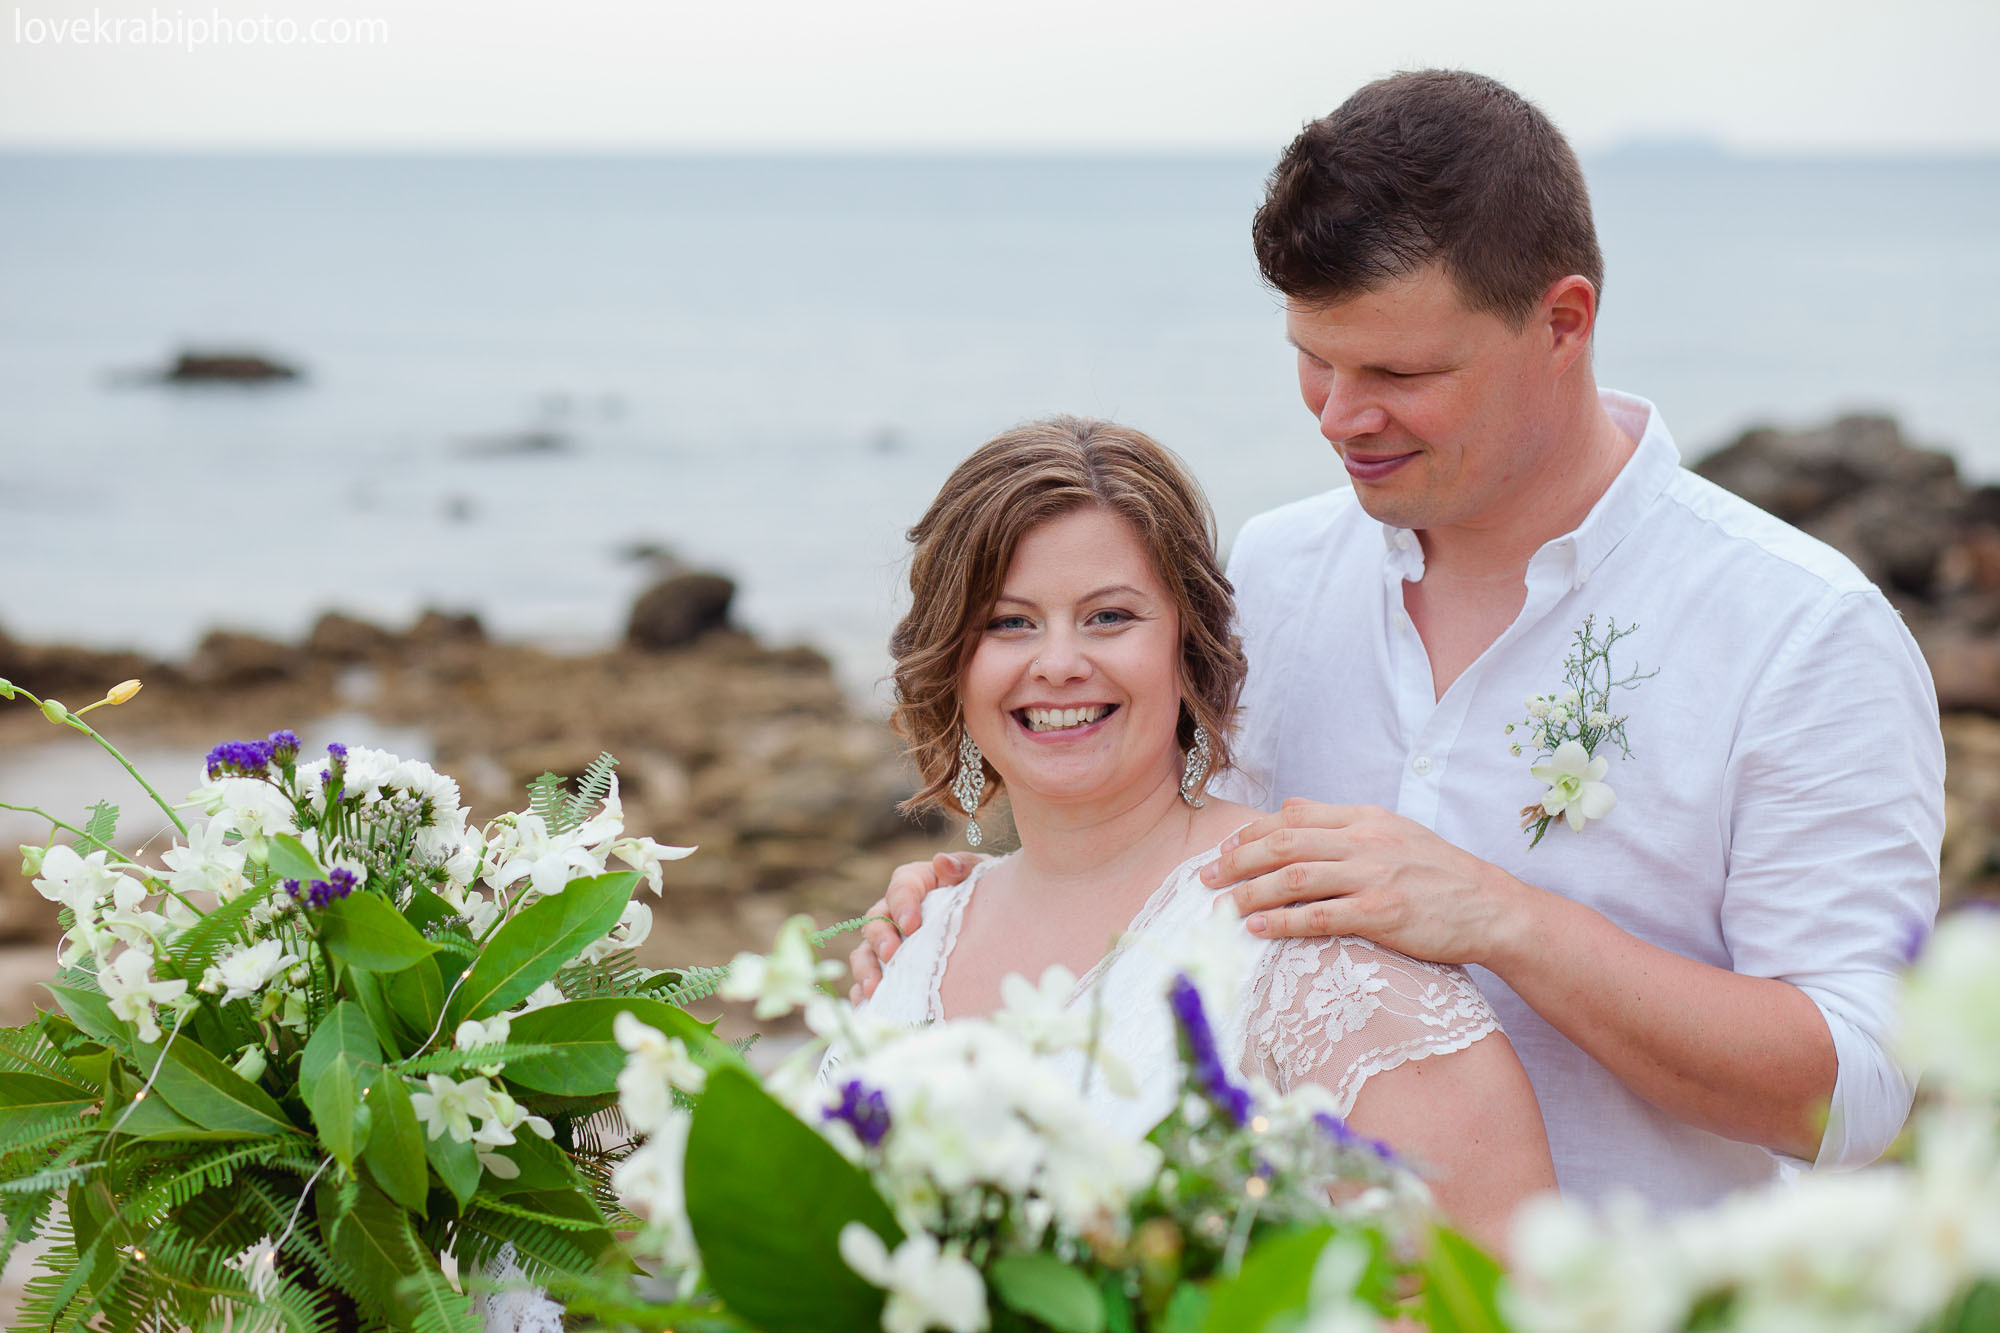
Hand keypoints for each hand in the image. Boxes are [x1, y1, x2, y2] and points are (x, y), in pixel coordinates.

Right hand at [846, 852, 984, 1001]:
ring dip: (865, 970)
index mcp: (917, 883)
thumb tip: (942, 862)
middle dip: (880, 939)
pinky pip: (867, 983)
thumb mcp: (979, 876)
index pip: (901, 886)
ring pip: (865, 953)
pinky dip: (863, 995)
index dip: (902, 904)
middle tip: (892, 955)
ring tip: (874, 989)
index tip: (911, 924)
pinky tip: (870, 1006)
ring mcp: (890, 944)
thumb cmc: (984, 895)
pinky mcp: (890, 972)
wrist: (996, 926)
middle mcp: (896, 913)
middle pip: (876, 921)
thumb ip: (963, 866)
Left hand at [1198, 799, 1529, 965]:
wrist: (1491, 907)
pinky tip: (1256, 928)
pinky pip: (1320, 917)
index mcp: (1365, 819)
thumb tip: (1290, 814)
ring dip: (1250, 891)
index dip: (1251, 832)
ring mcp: (1374, 877)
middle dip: (1238, 860)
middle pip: (1285, 843)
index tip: (1224, 849)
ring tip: (1219, 906)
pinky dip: (1282, 921)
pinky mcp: (1382, 914)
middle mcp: (1365, 842)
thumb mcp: (1395, 832)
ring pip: (1295, 878)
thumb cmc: (1439, 874)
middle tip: (1206, 878)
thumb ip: (1344, 823)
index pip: (1293, 816)